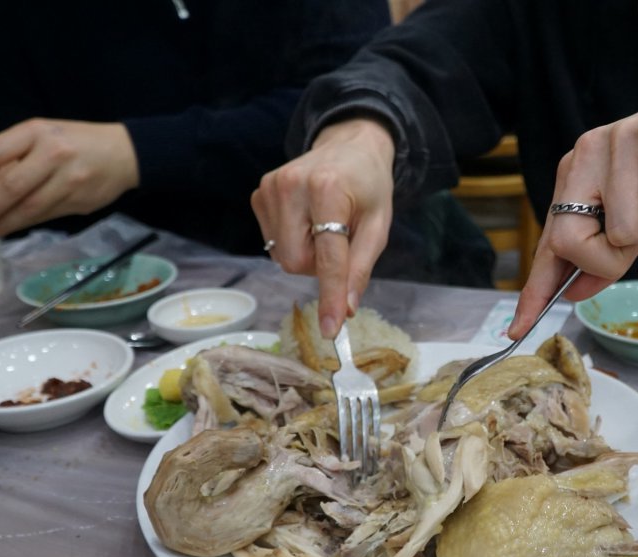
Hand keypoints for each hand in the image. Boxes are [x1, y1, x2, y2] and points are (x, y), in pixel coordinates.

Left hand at [0, 119, 138, 239]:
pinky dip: (25, 224)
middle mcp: (52, 153)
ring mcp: (68, 180)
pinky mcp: (79, 201)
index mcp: (37, 131)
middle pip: (9, 187)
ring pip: (28, 208)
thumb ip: (16, 155)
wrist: (125, 153)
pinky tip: (13, 228)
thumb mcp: (44, 135)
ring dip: (3, 224)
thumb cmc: (77, 142)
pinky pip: (45, 216)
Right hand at [251, 118, 395, 338]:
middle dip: (318, 267)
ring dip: (306, 254)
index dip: (329, 295)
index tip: (330, 329)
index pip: (327, 257)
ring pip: (282, 256)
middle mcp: (292, 186)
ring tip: (323, 226)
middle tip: (339, 243)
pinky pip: (272, 242)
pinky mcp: (259, 192)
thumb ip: (360, 267)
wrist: (349, 145)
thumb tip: (345, 308)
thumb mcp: (378, 225)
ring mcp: (270, 188)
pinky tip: (306, 219)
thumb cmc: (369, 186)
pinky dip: (292, 241)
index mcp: (328, 190)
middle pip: (296, 263)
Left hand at [508, 56, 637, 338]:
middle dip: (611, 257)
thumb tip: (575, 291)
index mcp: (578, 173)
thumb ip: (608, 254)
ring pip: (626, 229)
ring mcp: (622, 139)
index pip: (550, 240)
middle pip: (573, 240)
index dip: (535, 288)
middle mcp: (590, 152)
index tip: (517, 328)